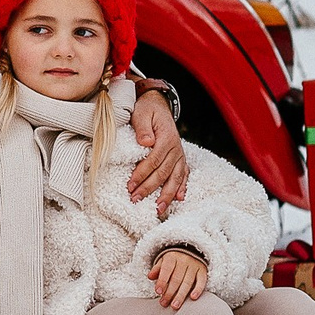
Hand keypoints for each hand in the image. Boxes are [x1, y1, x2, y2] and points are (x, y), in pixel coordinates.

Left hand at [128, 88, 189, 215]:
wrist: (158, 104)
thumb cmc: (146, 110)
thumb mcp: (142, 113)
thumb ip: (143, 128)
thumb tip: (146, 143)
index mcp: (166, 138)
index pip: (154, 160)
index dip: (142, 174)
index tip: (130, 185)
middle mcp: (176, 148)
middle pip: (163, 172)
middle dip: (149, 188)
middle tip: (136, 200)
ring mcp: (179, 154)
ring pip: (175, 178)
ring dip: (167, 195)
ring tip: (158, 209)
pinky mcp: (179, 158)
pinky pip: (184, 174)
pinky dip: (182, 187)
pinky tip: (180, 199)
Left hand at [149, 248, 208, 309]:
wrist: (190, 249)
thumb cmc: (174, 259)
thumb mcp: (163, 261)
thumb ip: (157, 269)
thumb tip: (150, 276)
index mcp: (172, 257)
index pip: (166, 270)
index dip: (162, 281)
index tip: (158, 292)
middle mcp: (184, 261)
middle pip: (176, 279)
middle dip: (169, 293)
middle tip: (164, 303)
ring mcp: (194, 265)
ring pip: (187, 282)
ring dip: (181, 295)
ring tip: (175, 305)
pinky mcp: (202, 270)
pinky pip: (201, 281)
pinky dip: (198, 289)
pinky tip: (193, 297)